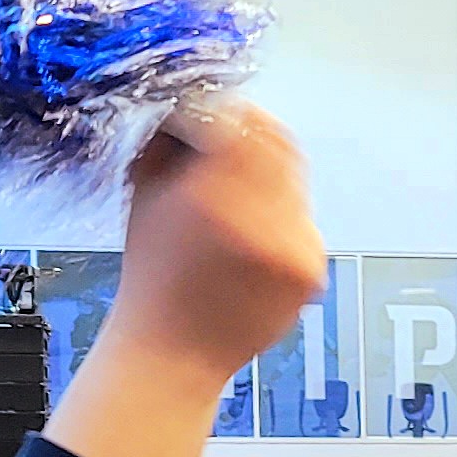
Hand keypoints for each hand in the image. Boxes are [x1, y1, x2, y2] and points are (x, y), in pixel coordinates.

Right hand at [105, 107, 323, 394]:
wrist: (174, 353)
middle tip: (231, 145)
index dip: (228, 112)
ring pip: (293, 181)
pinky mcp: (311, 270)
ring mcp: (294, 247)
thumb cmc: (153, 275)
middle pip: (278, 144)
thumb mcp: (144, 192)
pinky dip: (279, 218)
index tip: (213, 115)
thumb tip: (198, 103)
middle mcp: (260, 220)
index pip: (242, 122)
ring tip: (233, 201)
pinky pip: (302, 220)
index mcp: (211, 196)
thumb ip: (172, 139)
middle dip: (254, 137)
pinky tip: (248, 239)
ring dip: (268, 178)